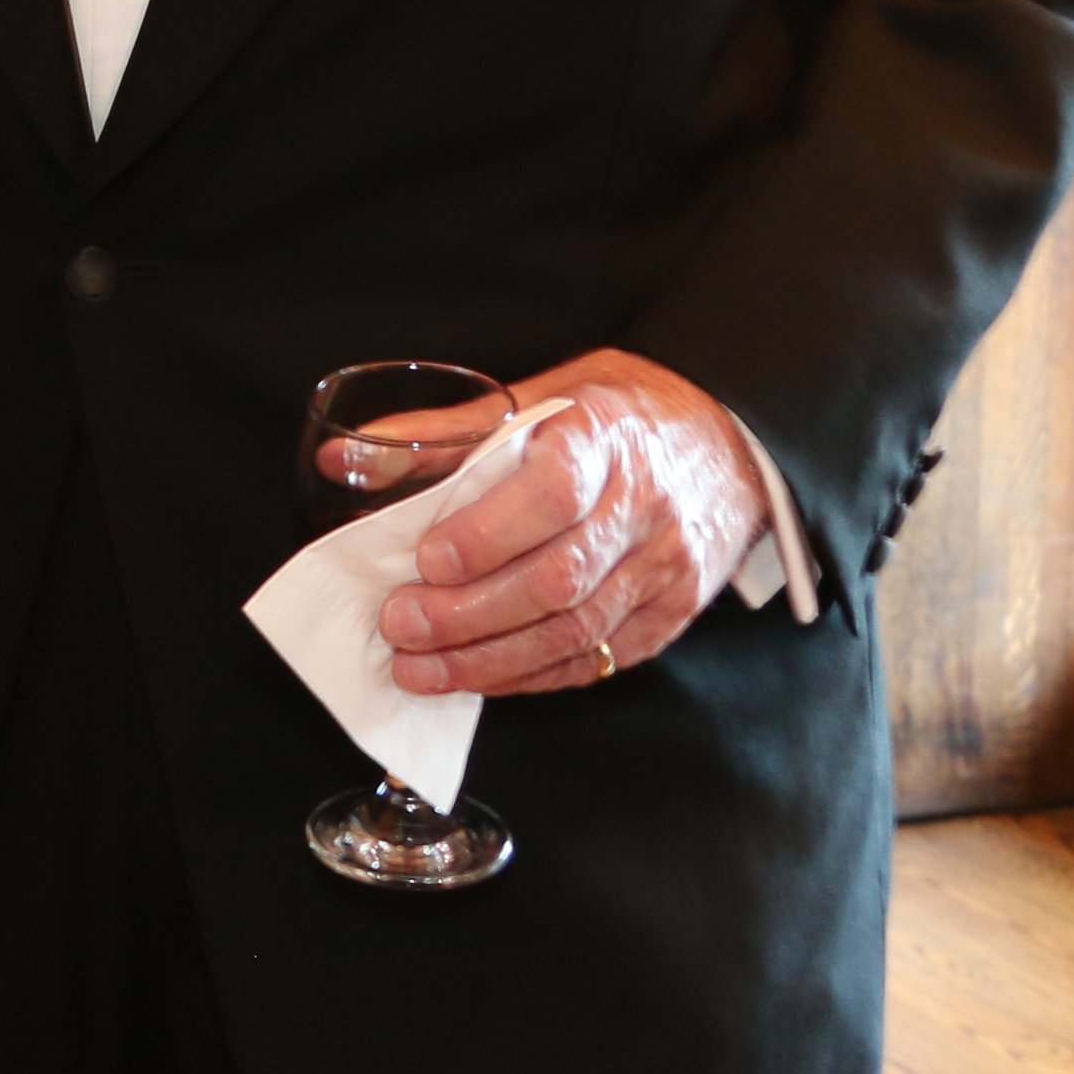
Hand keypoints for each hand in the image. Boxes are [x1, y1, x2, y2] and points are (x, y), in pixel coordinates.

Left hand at [379, 350, 773, 696]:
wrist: (730, 439)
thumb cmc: (618, 414)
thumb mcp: (540, 394)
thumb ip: (444, 431)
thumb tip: (343, 457)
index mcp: (605, 438)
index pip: (551, 494)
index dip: (486, 535)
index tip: (426, 558)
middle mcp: (643, 508)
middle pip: (557, 578)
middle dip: (469, 614)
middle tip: (399, 625)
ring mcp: (666, 568)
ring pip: (576, 630)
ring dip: (490, 659)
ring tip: (420, 668)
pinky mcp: (673, 614)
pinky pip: (600, 658)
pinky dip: (533, 675)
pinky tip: (480, 678)